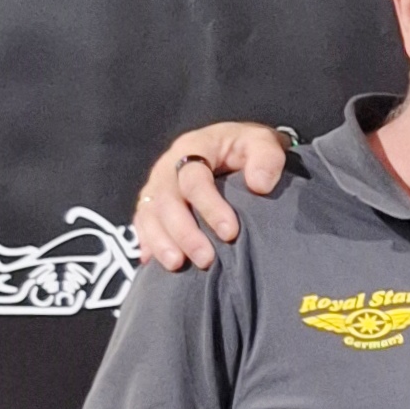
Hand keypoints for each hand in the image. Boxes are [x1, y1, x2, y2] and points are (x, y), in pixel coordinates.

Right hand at [134, 124, 291, 269]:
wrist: (232, 150)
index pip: (194, 178)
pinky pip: (142, 224)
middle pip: (167, 201)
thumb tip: (259, 185)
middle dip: (185, 233)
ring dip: (162, 242)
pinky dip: (148, 243)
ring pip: (149, 215)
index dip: (210, 207)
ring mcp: (156, 186)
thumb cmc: (247, 150)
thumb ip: (267, 158)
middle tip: (206, 259)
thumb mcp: (263, 143)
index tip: (230, 232)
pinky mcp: (151, 204)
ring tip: (177, 265)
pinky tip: (153, 262)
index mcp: (193, 148)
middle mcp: (168, 166)